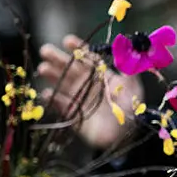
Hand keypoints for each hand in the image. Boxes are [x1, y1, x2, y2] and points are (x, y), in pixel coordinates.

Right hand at [38, 34, 144, 148]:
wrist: (125, 136)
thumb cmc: (131, 112)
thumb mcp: (133, 90)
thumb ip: (129, 71)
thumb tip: (126, 50)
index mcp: (101, 76)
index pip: (88, 59)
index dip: (77, 48)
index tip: (67, 40)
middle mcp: (88, 85)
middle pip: (71, 68)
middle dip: (58, 59)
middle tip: (45, 50)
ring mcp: (80, 99)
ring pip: (63, 84)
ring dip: (52, 76)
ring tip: (43, 69)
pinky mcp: (74, 114)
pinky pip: (61, 105)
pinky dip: (53, 100)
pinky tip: (47, 93)